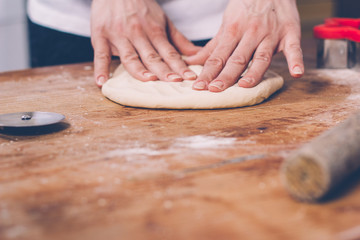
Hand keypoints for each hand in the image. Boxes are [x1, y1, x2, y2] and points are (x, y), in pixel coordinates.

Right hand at [91, 0, 200, 86]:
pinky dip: (100, 68)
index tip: (188, 78)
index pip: (169, 52)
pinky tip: (102, 82)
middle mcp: (137, 34)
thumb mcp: (163, 20)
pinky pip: (100, 55)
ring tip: (148, 80)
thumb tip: (196, 55)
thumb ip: (178, 40)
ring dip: (139, 70)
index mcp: (154, 31)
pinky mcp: (100, 37)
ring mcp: (118, 36)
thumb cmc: (141, 7)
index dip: (179, 66)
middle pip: (152, 56)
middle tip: (174, 81)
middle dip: (164, 69)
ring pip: (130, 57)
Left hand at [185, 0, 303, 91]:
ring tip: (245, 85)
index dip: (208, 72)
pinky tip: (296, 73)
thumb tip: (192, 61)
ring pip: (261, 57)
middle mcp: (251, 34)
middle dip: (225, 76)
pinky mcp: (289, 33)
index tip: (199, 86)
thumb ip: (213, 47)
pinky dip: (296, 60)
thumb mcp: (226, 24)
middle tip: (214, 90)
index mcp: (233, 31)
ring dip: (254, 72)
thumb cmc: (246, 8)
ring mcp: (271, 34)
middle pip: (237, 59)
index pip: (218, 56)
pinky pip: (293, 48)